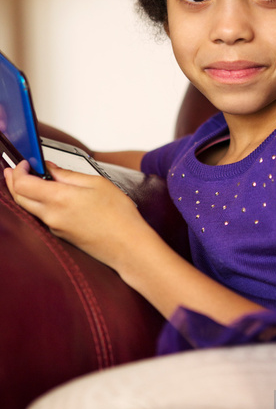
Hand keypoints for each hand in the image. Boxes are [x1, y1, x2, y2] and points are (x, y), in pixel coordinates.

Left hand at [4, 160, 146, 267]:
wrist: (128, 246)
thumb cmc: (119, 216)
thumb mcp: (97, 183)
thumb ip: (68, 174)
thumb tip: (51, 169)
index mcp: (59, 198)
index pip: (22, 184)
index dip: (19, 170)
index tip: (25, 162)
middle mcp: (52, 215)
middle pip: (19, 197)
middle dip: (13, 181)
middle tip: (17, 169)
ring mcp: (54, 227)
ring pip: (29, 208)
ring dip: (25, 192)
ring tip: (32, 179)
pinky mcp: (60, 235)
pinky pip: (43, 217)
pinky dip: (39, 204)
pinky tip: (49, 196)